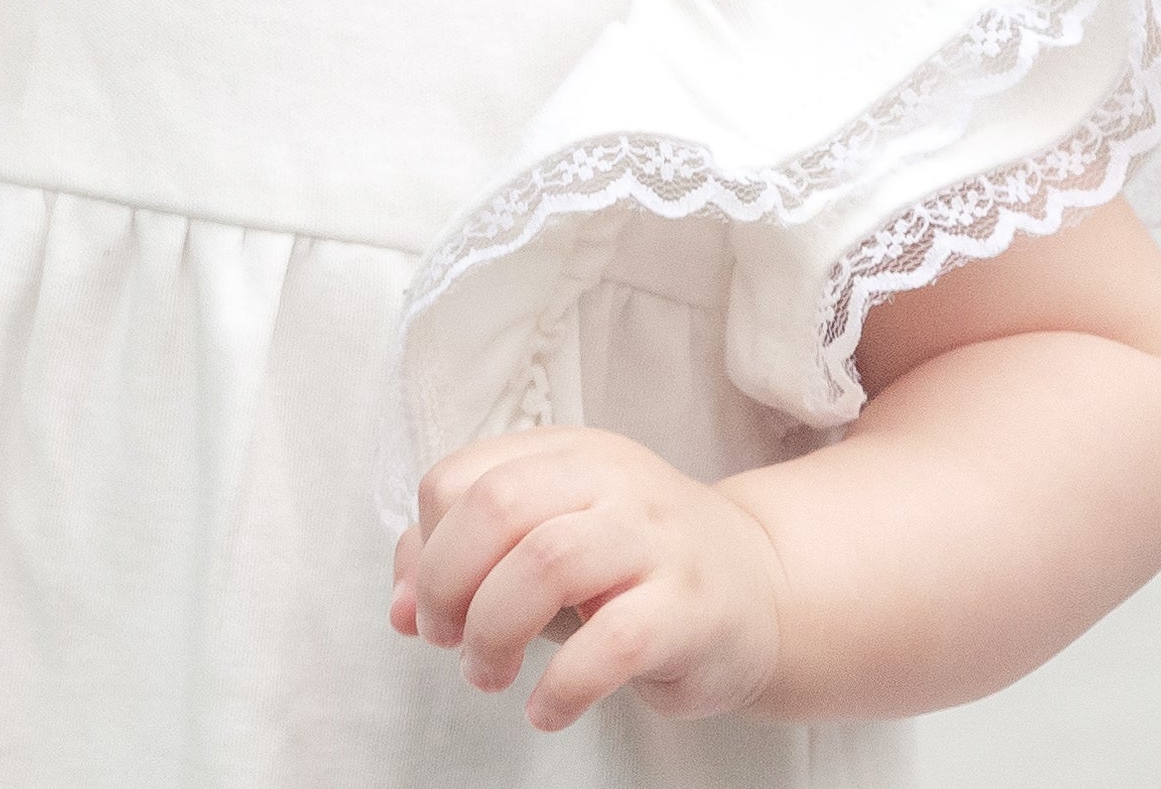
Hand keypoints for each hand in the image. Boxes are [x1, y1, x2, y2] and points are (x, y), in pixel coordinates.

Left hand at [390, 427, 789, 731]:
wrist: (761, 588)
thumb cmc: (631, 570)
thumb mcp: (545, 541)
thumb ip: (466, 561)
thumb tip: (398, 607)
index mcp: (565, 455)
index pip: (461, 477)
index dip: (428, 547)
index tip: (432, 606)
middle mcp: (610, 480)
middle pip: (497, 505)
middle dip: (449, 582)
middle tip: (450, 641)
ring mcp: (655, 539)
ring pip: (548, 561)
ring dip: (495, 630)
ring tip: (489, 674)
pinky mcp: (691, 607)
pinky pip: (612, 641)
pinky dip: (562, 684)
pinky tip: (546, 707)